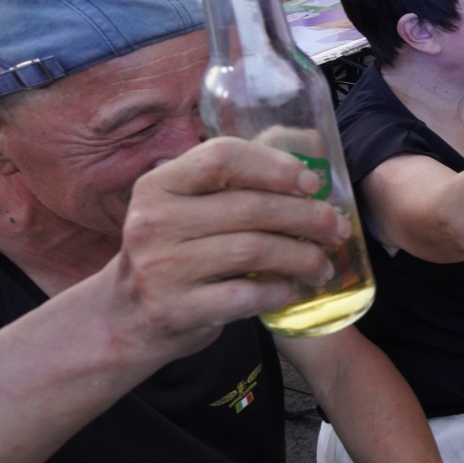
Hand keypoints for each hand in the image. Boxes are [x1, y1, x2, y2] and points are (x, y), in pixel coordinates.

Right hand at [112, 137, 350, 351]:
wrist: (128, 317)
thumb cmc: (178, 251)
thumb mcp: (188, 207)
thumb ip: (235, 179)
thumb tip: (309, 145)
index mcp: (158, 185)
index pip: (222, 157)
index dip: (275, 166)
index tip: (312, 183)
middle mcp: (153, 222)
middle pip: (249, 208)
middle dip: (306, 216)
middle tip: (335, 228)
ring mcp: (160, 268)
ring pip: (252, 251)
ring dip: (301, 257)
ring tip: (323, 265)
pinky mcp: (174, 309)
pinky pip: (244, 295)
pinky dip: (277, 291)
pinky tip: (289, 289)